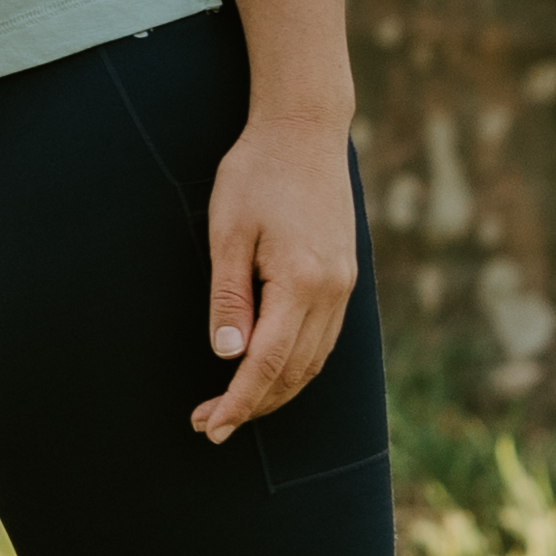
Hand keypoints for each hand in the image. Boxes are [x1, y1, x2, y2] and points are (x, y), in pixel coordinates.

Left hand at [192, 110, 361, 441]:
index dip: (238, 401)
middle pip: (294, 373)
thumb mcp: (228, 233)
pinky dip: (297, 366)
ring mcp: (344, 286)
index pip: (267, 364)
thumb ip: (229, 298)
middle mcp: (332, 292)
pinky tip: (271, 372)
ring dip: (276, 391)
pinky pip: (325, 340)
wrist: (304, 130)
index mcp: (302, 283)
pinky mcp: (345, 277)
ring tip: (236, 406)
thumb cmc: (256, 174)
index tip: (210, 425)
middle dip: (253, 405)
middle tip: (211, 424)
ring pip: (314, 362)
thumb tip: (228, 356)